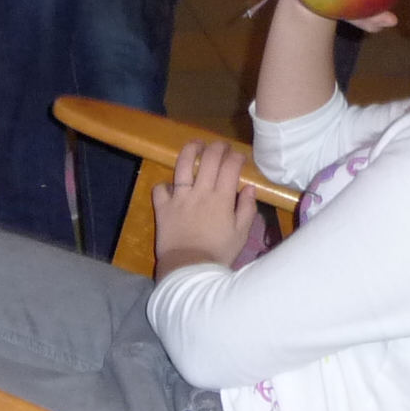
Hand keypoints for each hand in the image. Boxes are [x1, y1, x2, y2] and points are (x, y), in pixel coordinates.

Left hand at [153, 142, 258, 275]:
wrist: (189, 266)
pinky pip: (160, 189)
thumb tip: (249, 187)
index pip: (230, 168)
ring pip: (183, 166)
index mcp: (221, 199)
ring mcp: (179, 197)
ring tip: (196, 144)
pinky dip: (164, 185)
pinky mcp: (162, 206)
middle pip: (209, 161)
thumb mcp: (241, 233)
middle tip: (221, 145)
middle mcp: (200, 192)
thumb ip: (247, 209)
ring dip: (191, 151)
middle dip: (217, 148)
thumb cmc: (219, 252)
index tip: (239, 155)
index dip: (236, 157)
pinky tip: (170, 185)